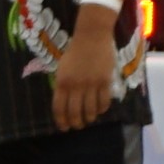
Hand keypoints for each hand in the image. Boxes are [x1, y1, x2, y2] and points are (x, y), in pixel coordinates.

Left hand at [48, 4, 121, 135]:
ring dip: (89, 118)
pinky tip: (100, 109)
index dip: (61, 121)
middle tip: (78, 125)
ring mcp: (91, 84)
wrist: (92, 36)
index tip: (64, 128)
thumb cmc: (74, 52)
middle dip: (76, 123)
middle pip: (75, 113)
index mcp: (61, 82)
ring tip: (89, 119)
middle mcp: (75, 85)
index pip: (59, 108)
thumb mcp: (62, 68)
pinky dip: (102, 109)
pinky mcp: (105, 81)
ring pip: (90, 110)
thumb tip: (64, 105)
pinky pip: (104, 102)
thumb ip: (62, 85)